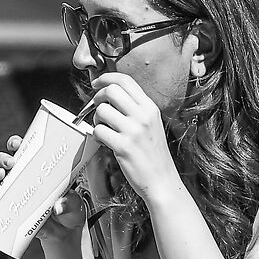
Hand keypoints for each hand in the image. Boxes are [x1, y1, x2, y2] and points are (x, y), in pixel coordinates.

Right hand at [0, 133, 90, 242]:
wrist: (64, 233)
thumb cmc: (70, 211)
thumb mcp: (75, 205)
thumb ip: (69, 204)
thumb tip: (58, 207)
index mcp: (37, 167)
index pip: (23, 150)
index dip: (15, 143)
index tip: (16, 144)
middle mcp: (22, 176)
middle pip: (5, 161)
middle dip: (3, 159)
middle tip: (11, 163)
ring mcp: (13, 192)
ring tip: (0, 175)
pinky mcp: (8, 208)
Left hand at [76, 73, 181, 204]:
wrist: (162, 180)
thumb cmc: (154, 155)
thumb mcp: (151, 124)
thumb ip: (135, 109)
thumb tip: (111, 95)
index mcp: (150, 108)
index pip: (126, 80)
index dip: (107, 78)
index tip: (98, 84)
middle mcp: (143, 116)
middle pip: (111, 90)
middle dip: (98, 97)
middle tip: (98, 107)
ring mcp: (133, 131)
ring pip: (102, 110)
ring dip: (96, 119)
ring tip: (104, 129)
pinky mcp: (123, 146)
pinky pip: (98, 131)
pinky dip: (97, 135)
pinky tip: (105, 141)